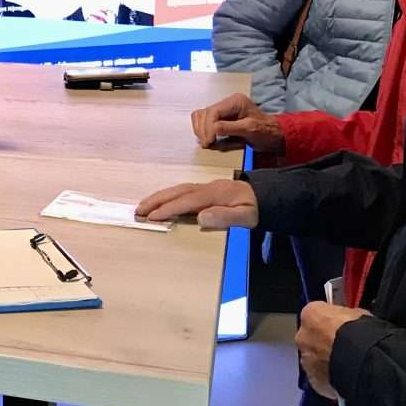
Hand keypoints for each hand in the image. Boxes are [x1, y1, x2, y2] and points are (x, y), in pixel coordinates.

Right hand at [134, 178, 259, 228]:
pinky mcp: (206, 190)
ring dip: (159, 197)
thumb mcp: (247, 217)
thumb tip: (200, 218)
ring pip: (177, 189)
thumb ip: (225, 217)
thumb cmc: (256, 208)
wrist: (266, 196)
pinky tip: (163, 201)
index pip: (186, 201)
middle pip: (176, 192)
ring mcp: (205, 187)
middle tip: (138, 210)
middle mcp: (206, 187)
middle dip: (156, 200)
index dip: (168, 208)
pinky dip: (168, 195)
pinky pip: (182, 191)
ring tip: (145, 206)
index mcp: (214, 194)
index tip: (152, 216)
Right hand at [189, 92, 284, 154]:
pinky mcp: (220, 117)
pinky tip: (207, 138)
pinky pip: (204, 120)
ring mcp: (223, 109)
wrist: (273, 135)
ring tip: (206, 142)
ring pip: (201, 115)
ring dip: (200, 129)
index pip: (214, 111)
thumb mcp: (250, 129)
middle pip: (205, 113)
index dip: (208, 127)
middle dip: (203, 129)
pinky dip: (202, 129)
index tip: (209, 141)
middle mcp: (227, 103)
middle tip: (206, 144)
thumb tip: (213, 129)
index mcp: (235, 101)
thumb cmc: (265, 131)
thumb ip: (230, 128)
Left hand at [296, 301, 369, 399]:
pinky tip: (344, 378)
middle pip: (311, 338)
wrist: (365, 362)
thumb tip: (349, 320)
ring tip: (346, 365)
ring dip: (325, 361)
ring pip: (313, 359)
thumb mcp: (357, 314)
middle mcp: (303, 337)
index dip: (329, 322)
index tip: (339, 327)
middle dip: (324, 343)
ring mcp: (306, 359)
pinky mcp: (313, 380)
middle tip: (342, 348)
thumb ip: (344, 317)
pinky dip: (329, 378)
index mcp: (311, 315)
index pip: (316, 315)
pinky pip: (320, 377)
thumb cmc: (362, 335)